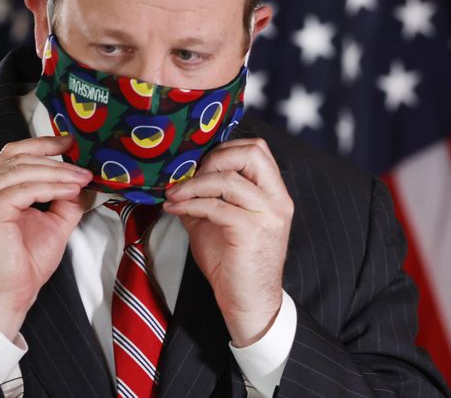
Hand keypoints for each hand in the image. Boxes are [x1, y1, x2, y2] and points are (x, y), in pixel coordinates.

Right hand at [0, 135, 91, 339]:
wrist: (8, 297)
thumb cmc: (23, 266)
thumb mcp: (52, 224)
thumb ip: (64, 200)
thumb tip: (82, 182)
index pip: (11, 155)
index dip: (41, 144)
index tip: (69, 143)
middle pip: (17, 158)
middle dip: (55, 160)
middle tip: (83, 168)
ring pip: (22, 170)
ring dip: (57, 172)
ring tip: (81, 179)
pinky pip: (24, 189)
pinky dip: (50, 187)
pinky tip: (69, 191)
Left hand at [163, 138, 292, 346]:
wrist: (248, 302)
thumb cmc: (233, 263)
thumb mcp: (217, 220)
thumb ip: (205, 195)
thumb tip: (177, 176)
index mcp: (274, 193)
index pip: (257, 149)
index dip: (224, 149)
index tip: (196, 164)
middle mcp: (277, 200)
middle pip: (251, 153)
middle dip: (212, 159)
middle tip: (188, 176)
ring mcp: (267, 215)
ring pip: (228, 179)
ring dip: (192, 184)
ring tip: (173, 195)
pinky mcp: (251, 231)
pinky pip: (215, 206)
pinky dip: (190, 204)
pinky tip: (175, 210)